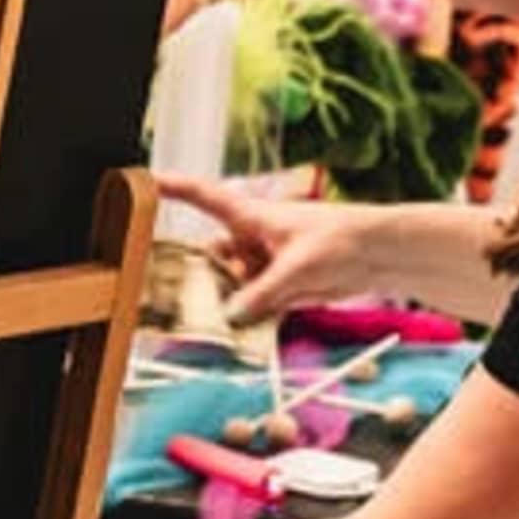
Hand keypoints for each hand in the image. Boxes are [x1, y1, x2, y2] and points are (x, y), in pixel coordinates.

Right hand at [159, 173, 386, 324]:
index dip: (170, 189)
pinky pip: (252, 305)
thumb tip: (231, 315)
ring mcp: (263, 263)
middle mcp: (250, 238)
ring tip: (210, 326)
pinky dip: (246, 318)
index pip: (202, 197)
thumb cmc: (341, 238)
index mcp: (250, 216)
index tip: (140, 183)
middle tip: (175, 298)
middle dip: (196, 276)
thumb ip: (263, 293)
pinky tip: (240, 335)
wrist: (378, 255)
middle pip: (209, 255)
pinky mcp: (278, 287)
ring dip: (223, 304)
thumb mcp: (297, 267)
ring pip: (229, 285)